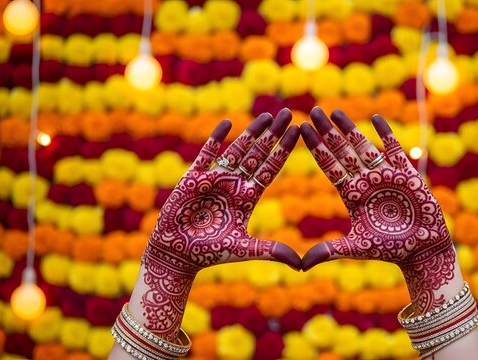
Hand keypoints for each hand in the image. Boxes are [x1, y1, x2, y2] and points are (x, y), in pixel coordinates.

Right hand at [141, 109, 300, 338]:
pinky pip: (206, 154)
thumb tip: (301, 264)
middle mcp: (234, 185)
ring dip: (252, 132)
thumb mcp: (244, 249)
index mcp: (248, 197)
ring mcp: (214, 179)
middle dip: (273, 134)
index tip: (298, 132)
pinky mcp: (193, 178)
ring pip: (237, 150)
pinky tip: (227, 123)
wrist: (176, 254)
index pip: (271, 168)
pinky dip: (216, 139)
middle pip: (258, 154)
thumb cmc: (209, 253)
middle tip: (289, 113)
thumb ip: (271, 251)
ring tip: (267, 115)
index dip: (284, 150)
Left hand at [300, 108, 455, 313]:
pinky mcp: (406, 174)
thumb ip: (329, 251)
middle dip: (328, 132)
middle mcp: (365, 181)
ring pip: (364, 146)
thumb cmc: (390, 249)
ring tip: (335, 111)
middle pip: (342, 151)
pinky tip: (376, 118)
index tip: (301, 129)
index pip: (329, 166)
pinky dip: (386, 134)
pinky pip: (394, 150)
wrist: (423, 250)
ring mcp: (385, 175)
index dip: (316, 148)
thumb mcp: (357, 247)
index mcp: (352, 194)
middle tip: (313, 110)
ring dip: (350, 129)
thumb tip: (300, 265)